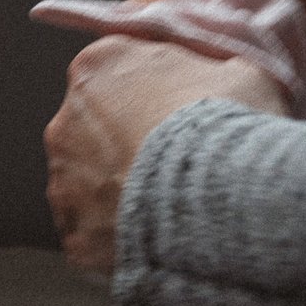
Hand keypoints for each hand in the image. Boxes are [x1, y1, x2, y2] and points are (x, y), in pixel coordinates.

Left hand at [44, 37, 289, 277]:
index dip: (149, 95)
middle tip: (173, 163)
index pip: (113, 72)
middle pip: (92, 129)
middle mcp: (65, 119)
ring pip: (88, 184)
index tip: (176, 113)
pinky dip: (118, 238)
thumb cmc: (228, 126)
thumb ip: (213, 70)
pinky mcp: (74, 234)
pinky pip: (92, 235)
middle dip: (126, 143)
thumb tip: (223, 79)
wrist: (222, 197)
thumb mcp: (241, 74)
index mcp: (99, 66)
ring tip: (169, 205)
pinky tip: (156, 239)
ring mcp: (64, 180)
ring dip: (119, 191)